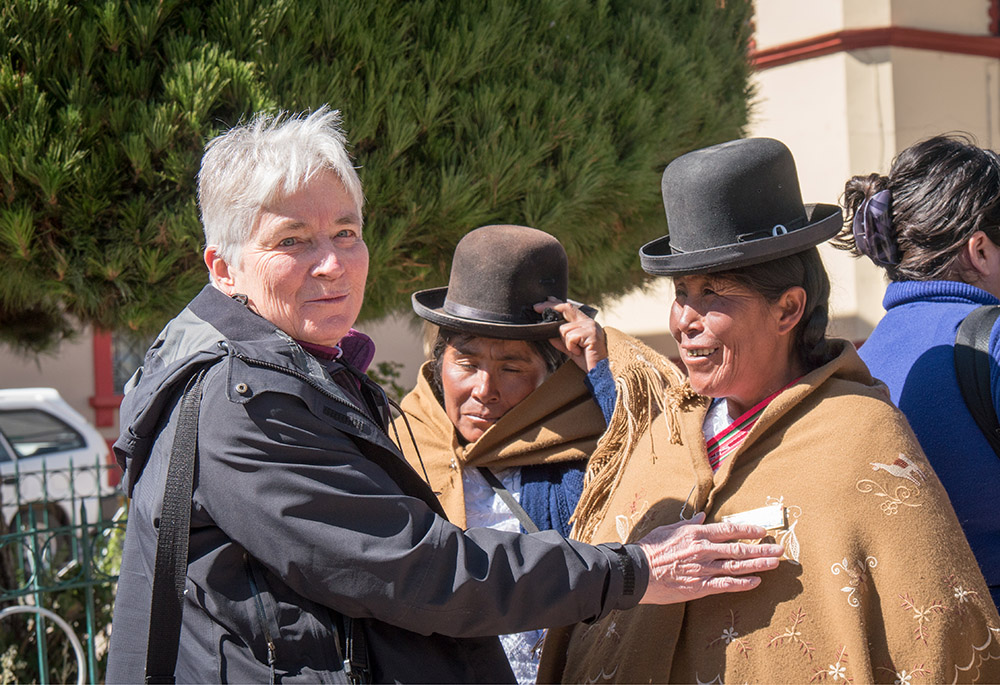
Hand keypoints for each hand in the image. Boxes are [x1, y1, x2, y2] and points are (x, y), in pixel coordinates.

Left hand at [533, 297, 607, 371]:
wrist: (599, 371)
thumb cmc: (587, 360)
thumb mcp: (570, 349)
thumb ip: (560, 340)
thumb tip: (547, 334)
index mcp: (584, 323)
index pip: (569, 308)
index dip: (556, 303)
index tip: (544, 301)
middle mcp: (588, 322)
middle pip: (567, 308)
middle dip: (550, 307)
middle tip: (536, 308)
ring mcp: (591, 326)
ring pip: (564, 329)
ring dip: (566, 342)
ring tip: (576, 350)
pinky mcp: (591, 334)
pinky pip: (570, 337)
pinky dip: (571, 347)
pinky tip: (579, 352)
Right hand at [635, 512, 783, 604]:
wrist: (637, 572)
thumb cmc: (649, 549)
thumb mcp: (669, 529)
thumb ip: (688, 524)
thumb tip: (701, 517)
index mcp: (696, 533)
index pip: (728, 530)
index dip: (748, 531)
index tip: (762, 532)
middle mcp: (704, 549)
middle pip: (739, 549)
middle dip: (761, 549)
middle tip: (780, 549)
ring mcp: (703, 568)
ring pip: (737, 566)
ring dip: (758, 564)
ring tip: (775, 563)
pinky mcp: (700, 586)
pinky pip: (726, 585)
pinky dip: (743, 583)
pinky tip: (756, 581)